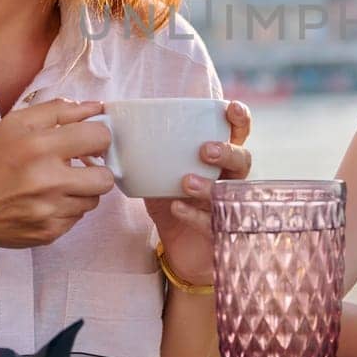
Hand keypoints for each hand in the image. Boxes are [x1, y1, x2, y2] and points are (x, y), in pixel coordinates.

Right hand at [0, 98, 114, 257]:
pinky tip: (45, 202)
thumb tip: (97, 107)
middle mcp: (48, 181)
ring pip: (93, 200)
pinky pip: (77, 218)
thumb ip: (59, 110)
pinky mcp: (50, 233)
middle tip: (78, 166)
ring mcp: (50, 211)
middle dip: (96, 169)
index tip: (88, 141)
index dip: (98, 137)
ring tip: (56, 184)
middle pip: (106, 177)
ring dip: (81, 190)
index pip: (99, 137)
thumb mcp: (14, 124)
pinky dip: (66, 209)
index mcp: (39, 147)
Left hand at [145, 99, 251, 286]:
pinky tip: (177, 208)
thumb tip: (115, 128)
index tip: (231, 108)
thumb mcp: (160, 174)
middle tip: (204, 150)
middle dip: (226, 152)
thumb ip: (149, 152)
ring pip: (230, 192)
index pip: (238, 134)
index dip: (239, 120)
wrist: (178, 248)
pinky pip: (212, 222)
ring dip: (209, 184)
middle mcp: (230, 180)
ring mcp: (228, 207)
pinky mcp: (218, 232)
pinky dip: (194, 214)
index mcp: (220, 159)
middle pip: (242, 160)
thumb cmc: (173, 200)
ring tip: (186, 182)